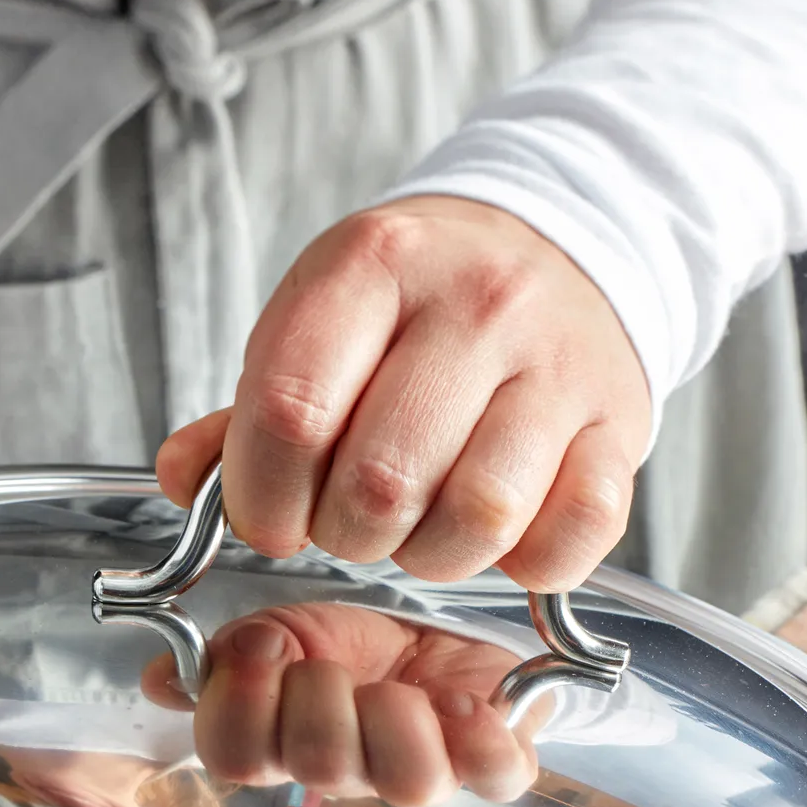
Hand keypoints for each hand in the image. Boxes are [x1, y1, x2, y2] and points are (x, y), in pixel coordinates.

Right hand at [143, 603, 537, 806]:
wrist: (439, 637)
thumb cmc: (357, 646)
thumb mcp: (281, 632)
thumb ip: (225, 657)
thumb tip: (160, 681)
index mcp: (281, 743)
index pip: (234, 757)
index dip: (240, 704)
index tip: (260, 648)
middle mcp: (346, 772)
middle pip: (315, 766)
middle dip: (319, 696)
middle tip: (330, 665)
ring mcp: (419, 772)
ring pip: (407, 781)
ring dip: (395, 718)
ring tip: (397, 687)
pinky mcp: (491, 761)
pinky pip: (494, 774)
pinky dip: (479, 737)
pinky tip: (463, 703)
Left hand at [157, 196, 648, 587]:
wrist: (564, 245)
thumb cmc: (421, 303)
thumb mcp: (322, 319)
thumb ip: (249, 411)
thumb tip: (186, 481)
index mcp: (374, 265)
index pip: (290, 413)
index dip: (262, 498)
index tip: (268, 518)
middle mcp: (475, 304)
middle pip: (380, 482)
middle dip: (344, 533)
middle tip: (349, 519)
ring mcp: (558, 363)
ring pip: (478, 517)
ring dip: (432, 555)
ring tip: (421, 526)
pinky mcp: (619, 424)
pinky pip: (573, 533)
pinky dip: (528, 561)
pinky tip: (500, 534)